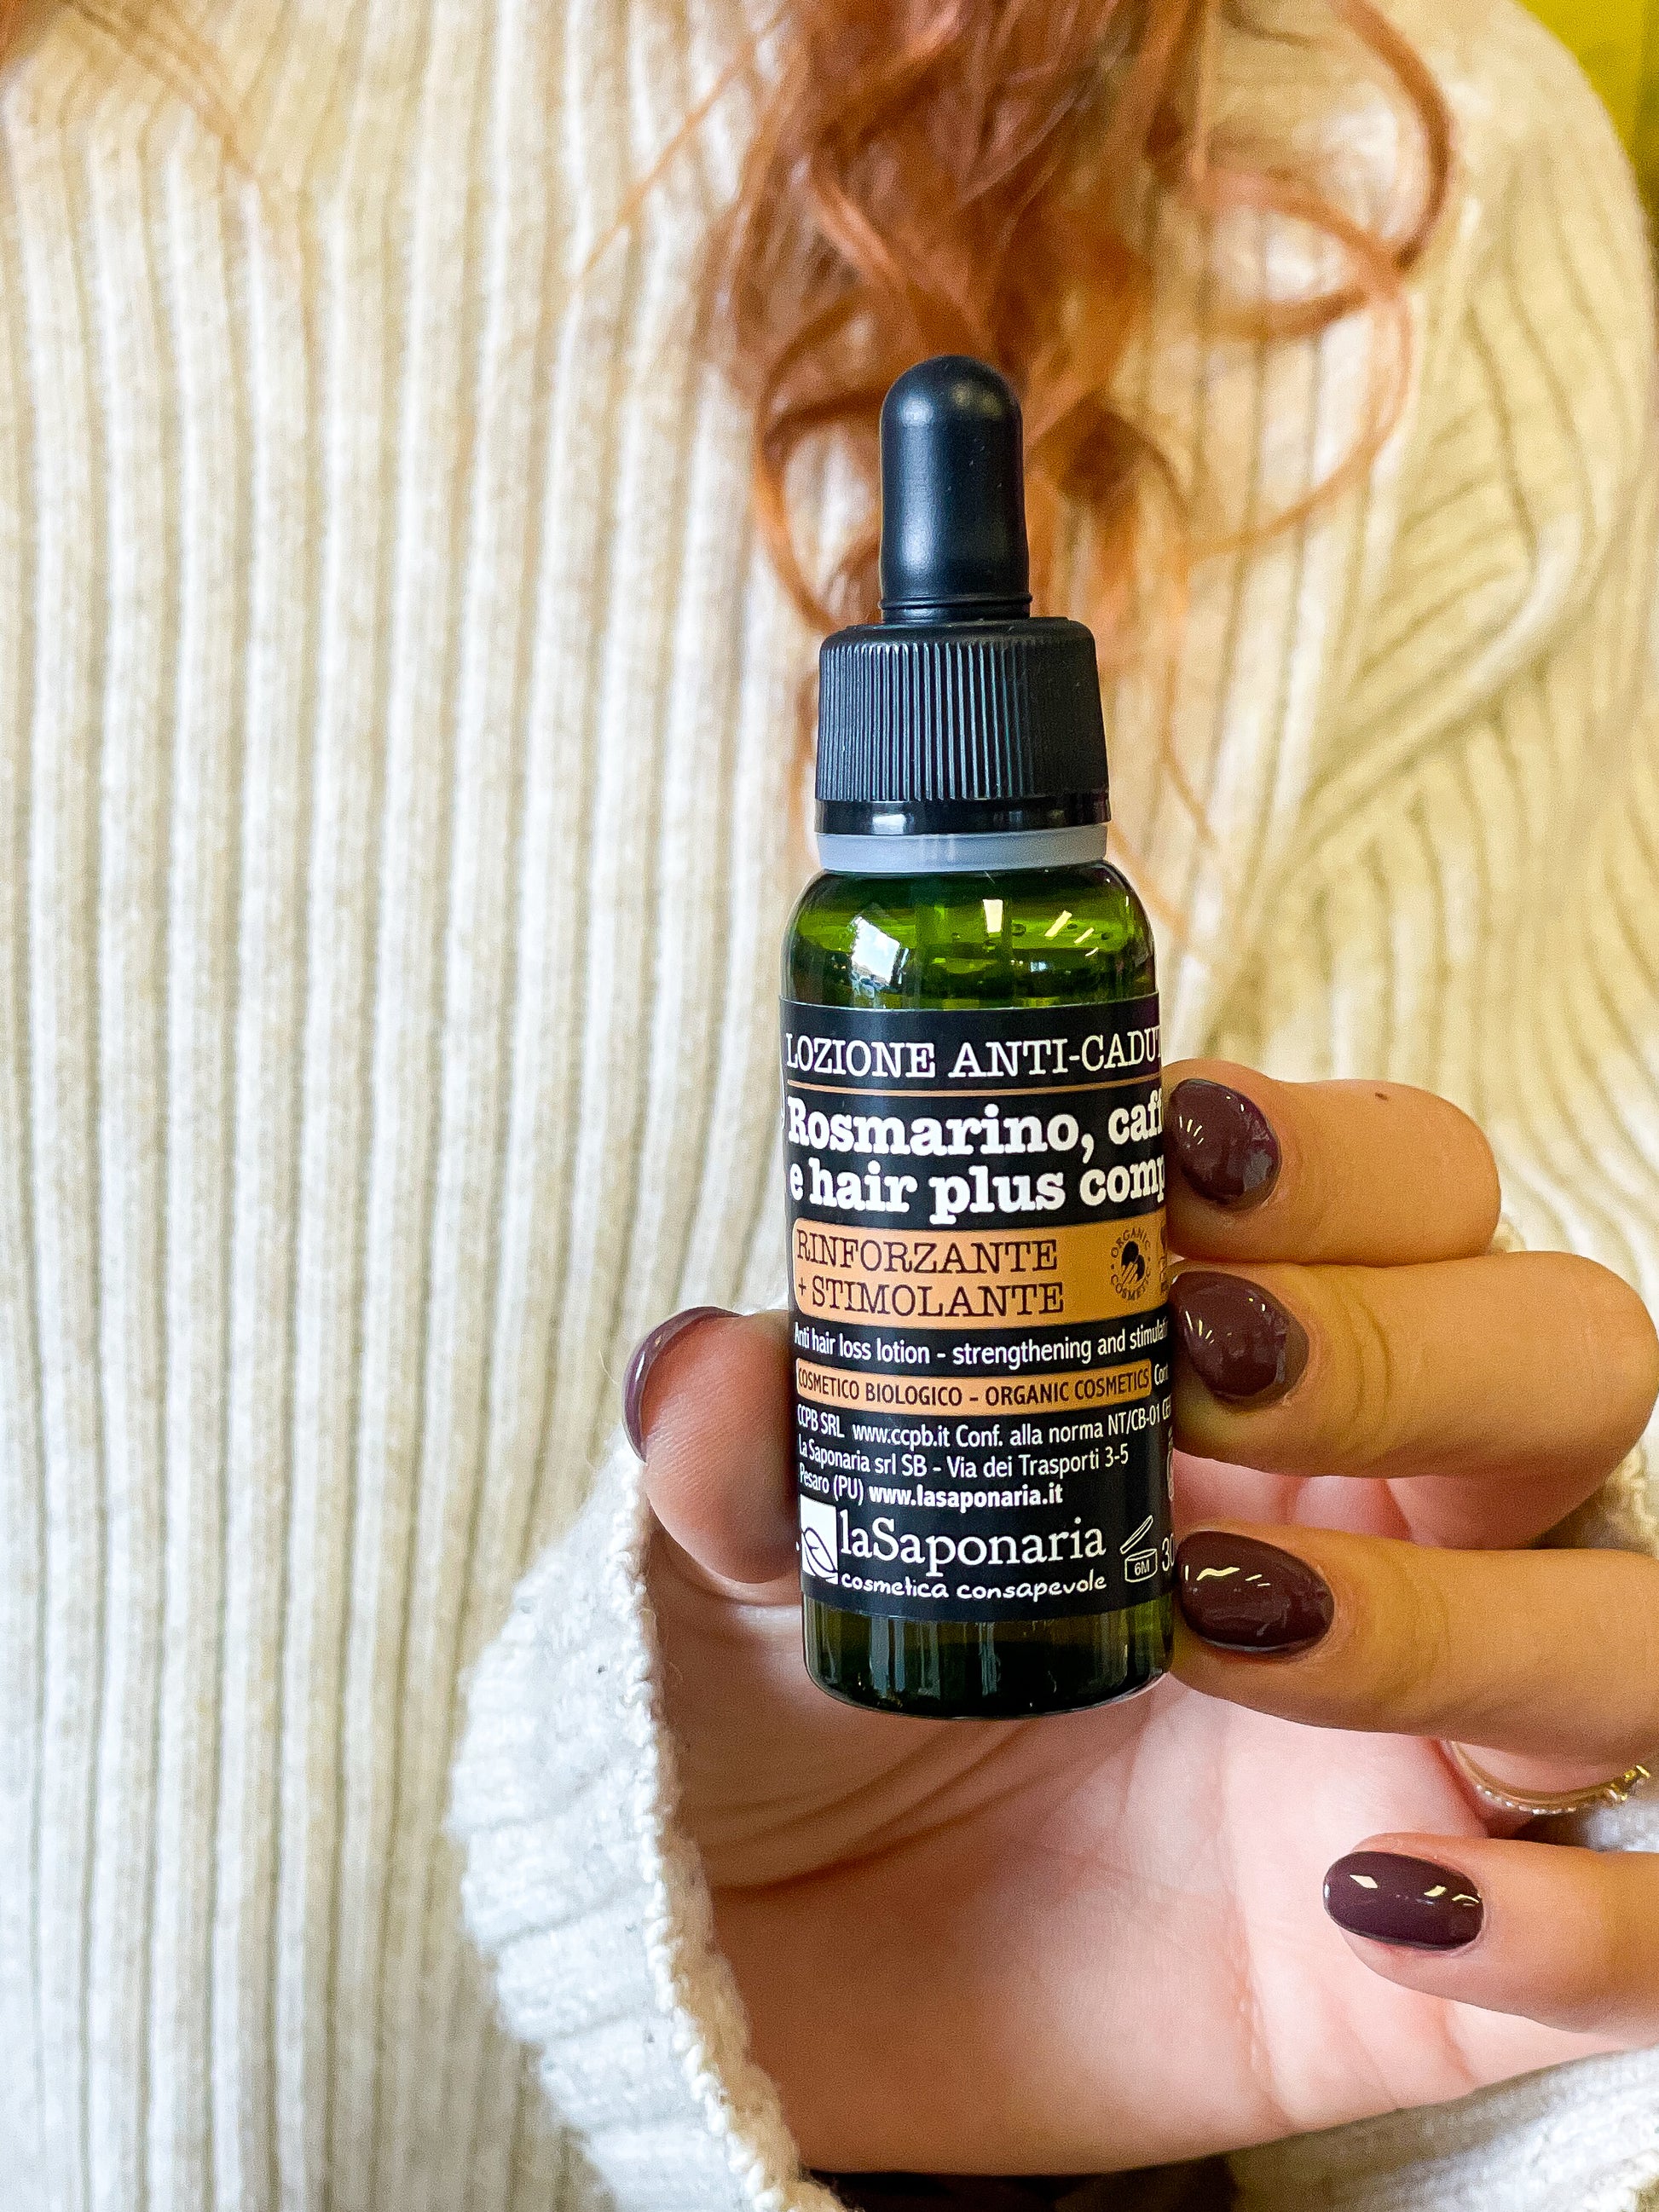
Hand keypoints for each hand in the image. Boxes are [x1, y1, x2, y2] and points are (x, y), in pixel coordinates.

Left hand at [633, 1064, 1658, 2174]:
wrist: (797, 1957)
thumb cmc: (814, 1693)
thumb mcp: (756, 1571)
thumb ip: (752, 1464)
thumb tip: (704, 1367)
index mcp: (1261, 1375)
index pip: (1406, 1191)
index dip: (1331, 1153)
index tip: (1177, 1150)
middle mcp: (1401, 1519)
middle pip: (1568, 1352)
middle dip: (1408, 1341)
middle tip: (1205, 1365)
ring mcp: (1454, 1734)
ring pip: (1625, 1621)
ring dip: (1457, 1610)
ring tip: (1217, 1622)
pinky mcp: (1467, 1953)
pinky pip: (1651, 1930)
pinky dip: (1579, 1923)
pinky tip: (1374, 1905)